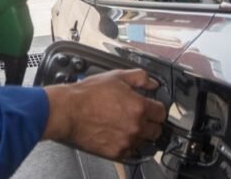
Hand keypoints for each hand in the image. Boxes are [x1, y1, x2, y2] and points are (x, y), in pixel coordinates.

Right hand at [42, 69, 166, 160]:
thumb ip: (139, 78)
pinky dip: (126, 145)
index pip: (162, 113)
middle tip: (138, 117)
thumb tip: (152, 83)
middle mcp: (136, 126)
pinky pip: (130, 152)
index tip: (151, 107)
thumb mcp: (115, 77)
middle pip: (156, 130)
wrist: (68, 111)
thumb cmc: (87, 94)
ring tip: (124, 125)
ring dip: (139, 134)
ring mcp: (127, 141)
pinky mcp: (117, 152)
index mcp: (139, 107)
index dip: (156, 108)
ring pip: (144, 142)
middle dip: (150, 123)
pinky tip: (116, 134)